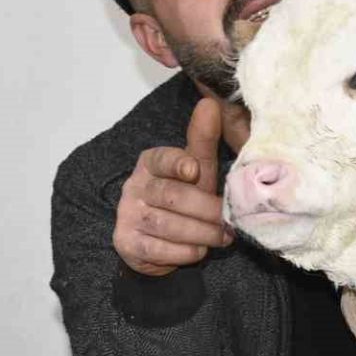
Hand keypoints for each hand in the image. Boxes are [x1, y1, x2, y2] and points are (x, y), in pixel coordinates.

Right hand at [112, 97, 241, 275]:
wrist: (157, 240)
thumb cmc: (184, 197)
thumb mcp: (197, 170)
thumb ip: (202, 141)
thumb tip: (210, 103)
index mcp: (151, 163)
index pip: (161, 159)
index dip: (178, 163)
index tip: (194, 170)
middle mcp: (134, 186)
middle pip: (171, 196)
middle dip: (206, 210)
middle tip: (229, 221)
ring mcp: (127, 214)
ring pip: (167, 225)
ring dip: (200, 233)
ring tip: (221, 237)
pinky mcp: (126, 242)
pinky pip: (158, 249)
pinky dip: (184, 252)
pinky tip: (198, 250)